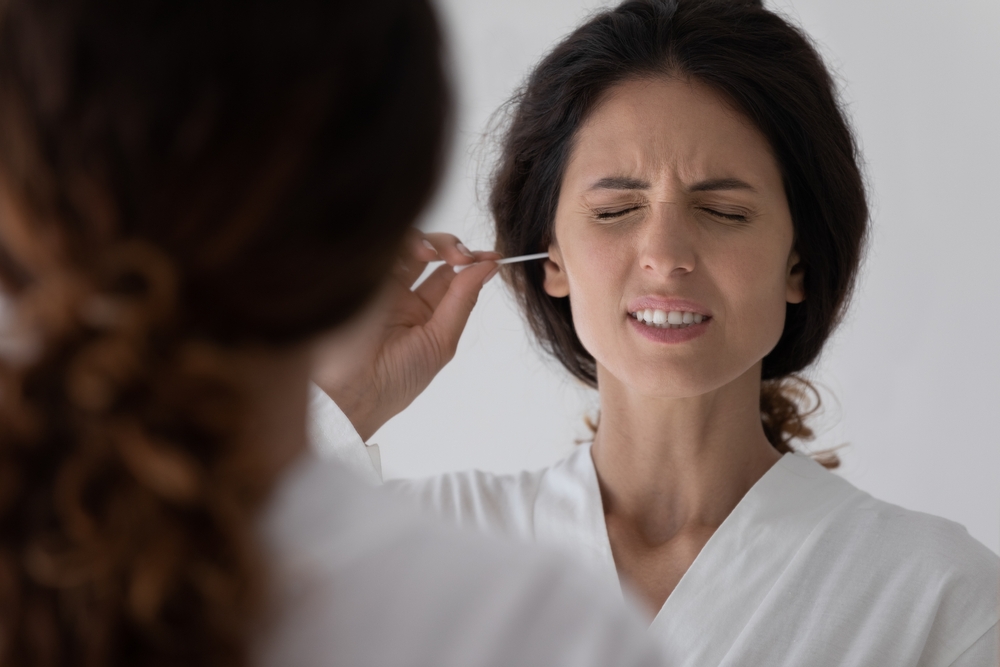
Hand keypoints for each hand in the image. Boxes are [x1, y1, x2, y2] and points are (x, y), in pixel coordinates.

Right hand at [312, 230, 499, 440]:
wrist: (354, 390)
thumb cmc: (397, 378)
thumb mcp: (440, 341)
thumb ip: (462, 301)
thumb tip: (488, 268)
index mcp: (424, 313)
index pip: (452, 276)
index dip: (473, 263)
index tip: (492, 257)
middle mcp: (403, 295)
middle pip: (432, 252)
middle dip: (452, 248)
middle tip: (462, 256)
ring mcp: (380, 283)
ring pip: (408, 244)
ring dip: (429, 242)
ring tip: (434, 254)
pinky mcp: (361, 274)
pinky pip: (384, 245)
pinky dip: (404, 241)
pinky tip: (415, 253)